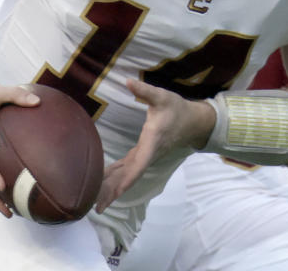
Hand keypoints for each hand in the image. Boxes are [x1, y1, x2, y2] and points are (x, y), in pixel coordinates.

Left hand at [95, 79, 213, 212]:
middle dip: (113, 191)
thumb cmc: (177, 108)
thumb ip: (144, 91)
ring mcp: (146, 156)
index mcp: (151, 143)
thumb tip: (128, 81)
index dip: (125, 180)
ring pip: (127, 175)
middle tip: (95, 206)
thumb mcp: (162, 97)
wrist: (193, 121)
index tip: (113, 194)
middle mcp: (148, 154)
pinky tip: (102, 181)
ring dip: (112, 187)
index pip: (137, 166)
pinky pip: (128, 169)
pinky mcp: (143, 154)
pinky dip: (116, 176)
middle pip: (129, 177)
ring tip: (94, 201)